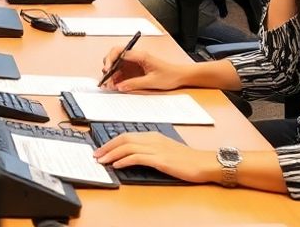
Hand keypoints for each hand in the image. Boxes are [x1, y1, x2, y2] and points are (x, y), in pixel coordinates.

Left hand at [93, 132, 218, 184]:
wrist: (203, 162)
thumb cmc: (186, 159)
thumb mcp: (165, 150)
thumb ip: (150, 150)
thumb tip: (132, 156)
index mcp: (153, 135)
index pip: (126, 135)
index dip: (111, 142)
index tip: (101, 149)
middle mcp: (152, 139)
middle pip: (124, 138)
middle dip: (107, 146)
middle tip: (96, 155)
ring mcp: (156, 148)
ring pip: (128, 147)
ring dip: (112, 154)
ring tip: (102, 161)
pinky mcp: (160, 159)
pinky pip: (138, 157)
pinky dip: (124, 160)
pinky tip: (117, 165)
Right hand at [98, 47, 184, 91]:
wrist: (180, 76)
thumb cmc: (170, 75)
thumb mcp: (151, 81)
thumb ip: (134, 84)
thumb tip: (120, 86)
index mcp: (140, 55)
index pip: (120, 52)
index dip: (111, 60)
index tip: (107, 70)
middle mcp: (136, 57)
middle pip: (116, 55)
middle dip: (108, 65)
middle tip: (105, 77)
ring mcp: (135, 62)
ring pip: (117, 63)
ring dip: (111, 73)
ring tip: (108, 84)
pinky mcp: (135, 68)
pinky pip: (122, 70)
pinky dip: (116, 77)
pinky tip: (115, 85)